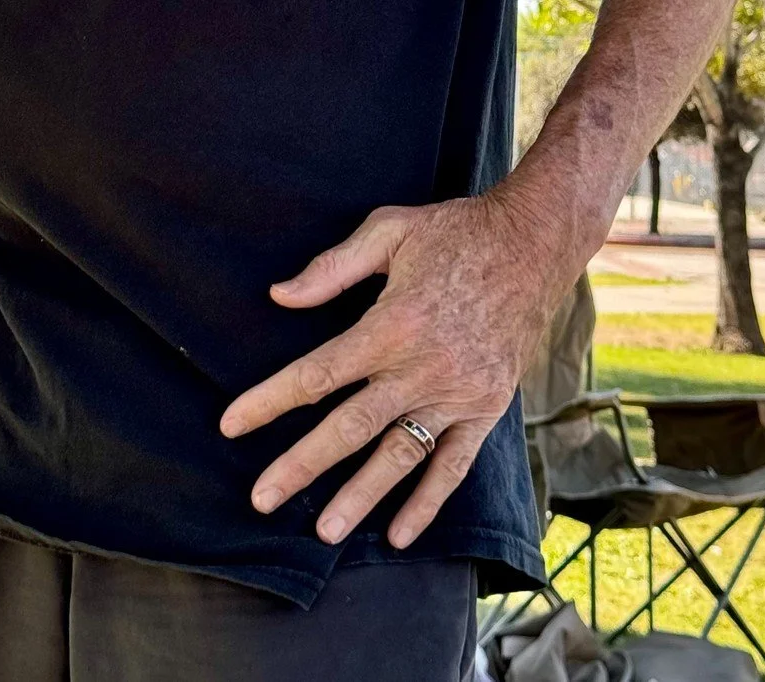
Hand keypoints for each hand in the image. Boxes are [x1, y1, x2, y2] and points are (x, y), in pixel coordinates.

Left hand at [220, 191, 559, 549]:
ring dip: (360, 496)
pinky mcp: (485, 408)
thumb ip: (332, 267)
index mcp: (390, 324)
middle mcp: (420, 368)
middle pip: (350, 427)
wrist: (533, 244)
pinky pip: (453, 465)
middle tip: (262, 498)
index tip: (231, 425)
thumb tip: (279, 295)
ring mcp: (456, 394)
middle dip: (301, 465)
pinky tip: (399, 533)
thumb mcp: (389, 231)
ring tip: (324, 532)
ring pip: (399, 456)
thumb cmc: (454, 233)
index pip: (318, 373)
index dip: (270, 401)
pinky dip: (428, 502)